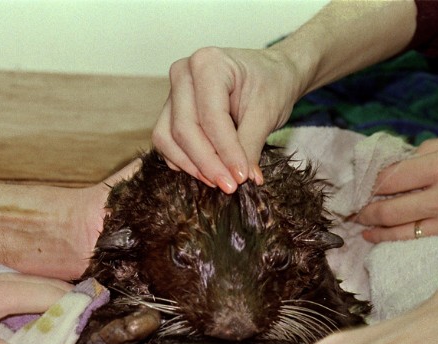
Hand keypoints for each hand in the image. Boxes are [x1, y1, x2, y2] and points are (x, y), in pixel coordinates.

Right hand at [151, 47, 303, 192]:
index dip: (225, 151)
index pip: (211, 117)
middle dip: (207, 163)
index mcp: (208, 63)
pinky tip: (206, 173)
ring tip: (219, 182)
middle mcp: (183, 73)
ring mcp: (172, 92)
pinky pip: (166, 142)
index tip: (241, 177)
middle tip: (230, 186)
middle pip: (184, 129)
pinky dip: (183, 161)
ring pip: (168, 138)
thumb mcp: (267, 113)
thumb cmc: (271, 84)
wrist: (270, 74)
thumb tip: (240, 178)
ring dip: (191, 165)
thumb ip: (250, 145)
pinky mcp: (170, 111)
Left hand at [354, 131, 437, 242]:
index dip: (371, 181)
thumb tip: (404, 158)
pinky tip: (376, 237)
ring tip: (360, 224)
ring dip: (373, 226)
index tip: (361, 184)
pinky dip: (390, 238)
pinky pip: (413, 238)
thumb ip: (431, 147)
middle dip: (365, 207)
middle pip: (389, 204)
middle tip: (352, 208)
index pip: (393, 175)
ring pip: (397, 225)